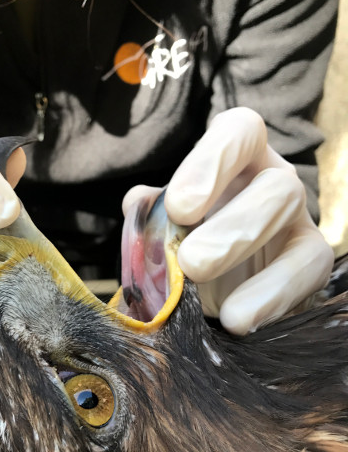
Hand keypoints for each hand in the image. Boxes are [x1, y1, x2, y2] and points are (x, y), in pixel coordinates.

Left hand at [123, 107, 333, 334]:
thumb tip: (138, 204)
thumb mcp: (161, 227)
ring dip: (244, 251)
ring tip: (204, 285)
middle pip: (274, 183)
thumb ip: (149, 215)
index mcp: (236, 156)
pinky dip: (269, 297)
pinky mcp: (312, 259)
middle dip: (231, 224)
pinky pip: (308, 270)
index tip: (177, 208)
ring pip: (290, 216)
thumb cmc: (182, 245)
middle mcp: (272, 177)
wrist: (210, 291)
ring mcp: (297, 218)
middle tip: (190, 262)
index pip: (239, 132)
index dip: (210, 163)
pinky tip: (236, 319)